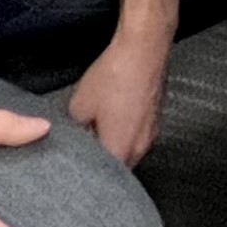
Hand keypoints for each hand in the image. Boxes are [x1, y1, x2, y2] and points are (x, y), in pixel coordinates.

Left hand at [66, 21, 171, 166]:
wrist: (144, 48)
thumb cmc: (114, 76)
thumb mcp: (78, 106)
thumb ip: (74, 130)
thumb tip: (74, 138)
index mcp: (120, 152)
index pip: (99, 178)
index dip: (84, 173)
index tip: (71, 168)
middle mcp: (140, 149)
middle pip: (116, 166)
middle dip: (99, 160)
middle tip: (81, 150)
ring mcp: (151, 134)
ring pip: (127, 150)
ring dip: (112, 145)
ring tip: (95, 131)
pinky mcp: (156, 119)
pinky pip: (136, 135)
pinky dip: (124, 132)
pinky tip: (112, 116)